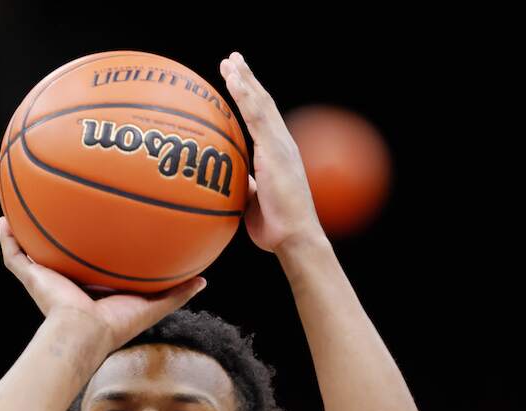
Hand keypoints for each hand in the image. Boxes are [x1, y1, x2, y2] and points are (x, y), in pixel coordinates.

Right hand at [0, 216, 205, 352]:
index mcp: (91, 285)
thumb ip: (177, 292)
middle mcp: (67, 280)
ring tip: (21, 205)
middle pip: (59, 250)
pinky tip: (3, 219)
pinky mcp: (32, 278)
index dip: (93, 242)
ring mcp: (46, 279)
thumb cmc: (116, 325)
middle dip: (57, 231)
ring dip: (25, 230)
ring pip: (31, 250)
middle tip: (62, 204)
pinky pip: (13, 255)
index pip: (91, 259)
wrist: (84, 333)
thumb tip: (205, 280)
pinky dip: (6, 239)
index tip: (100, 221)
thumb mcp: (153, 305)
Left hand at [219, 51, 326, 253]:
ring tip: (231, 61)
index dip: (249, 97)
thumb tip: (234, 182)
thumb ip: (247, 187)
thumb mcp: (254, 201)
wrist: (293, 236)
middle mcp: (281, 143)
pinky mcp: (275, 149)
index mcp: (276, 153)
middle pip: (262, 103)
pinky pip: (257, 116)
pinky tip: (235, 80)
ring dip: (245, 80)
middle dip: (247, 79)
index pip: (261, 118)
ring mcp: (279, 144)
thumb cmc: (275, 226)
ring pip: (261, 103)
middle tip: (233, 60)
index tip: (236, 80)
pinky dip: (245, 96)